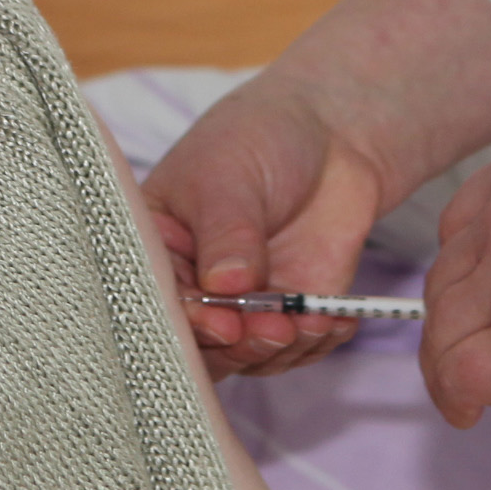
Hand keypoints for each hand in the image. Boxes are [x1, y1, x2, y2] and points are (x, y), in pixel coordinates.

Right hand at [138, 0, 490, 378]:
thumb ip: (228, 233)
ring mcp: (244, 304)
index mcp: (157, 251)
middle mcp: (194, 287)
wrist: (329, 133)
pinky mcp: (290, 312)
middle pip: (201, 343)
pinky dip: (317, 342)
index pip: (159, 301)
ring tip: (306, 322)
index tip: (222, 322)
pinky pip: (299, 349)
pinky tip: (333, 319)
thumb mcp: (230, 177)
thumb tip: (225, 286)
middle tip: (269, 329)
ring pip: (250, 355)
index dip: (188, 321)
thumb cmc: (258, 139)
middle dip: (237, 344)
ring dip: (279, 349)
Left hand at [419, 139, 490, 425]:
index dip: (467, 279)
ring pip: (444, 330)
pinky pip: (458, 374)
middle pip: (447, 281)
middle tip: (480, 356)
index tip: (482, 308)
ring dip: (454, 363)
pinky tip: (473, 412)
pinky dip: (456, 399)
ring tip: (480, 391)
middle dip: (459, 324)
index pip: (459, 230)